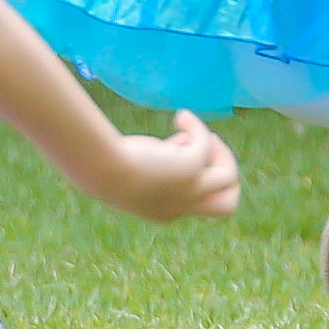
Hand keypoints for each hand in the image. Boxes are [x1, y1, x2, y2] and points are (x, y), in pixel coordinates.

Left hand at [103, 107, 240, 223]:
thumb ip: (159, 160)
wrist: (99, 170)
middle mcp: (183, 206)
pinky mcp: (191, 168)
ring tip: (204, 134)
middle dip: (224, 180)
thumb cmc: (103, 169)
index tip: (171, 155)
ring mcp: (191, 189)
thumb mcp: (136, 168)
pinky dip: (196, 127)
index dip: (190, 176)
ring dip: (222, 153)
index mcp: (166, 212)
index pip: (194, 200)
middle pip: (226, 206)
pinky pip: (204, 143)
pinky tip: (180, 116)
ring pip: (229, 179)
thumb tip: (180, 144)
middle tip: (211, 155)